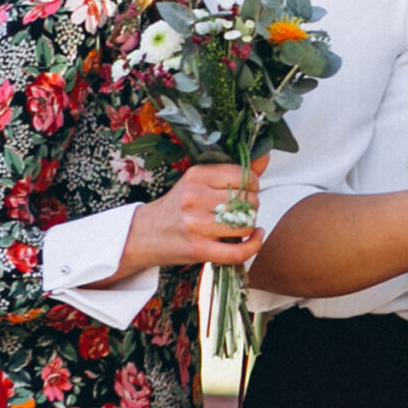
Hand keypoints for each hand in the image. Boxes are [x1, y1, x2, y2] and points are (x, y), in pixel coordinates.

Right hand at [115, 158, 269, 277]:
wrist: (143, 234)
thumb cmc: (176, 208)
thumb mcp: (198, 182)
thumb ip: (233, 171)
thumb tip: (265, 155)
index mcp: (195, 175)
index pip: (244, 177)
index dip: (252, 186)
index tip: (244, 192)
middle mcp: (195, 197)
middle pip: (248, 202)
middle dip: (250, 208)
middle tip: (238, 212)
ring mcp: (196, 224)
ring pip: (246, 225)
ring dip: (249, 227)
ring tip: (237, 225)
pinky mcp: (199, 249)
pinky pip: (240, 251)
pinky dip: (253, 245)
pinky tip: (253, 238)